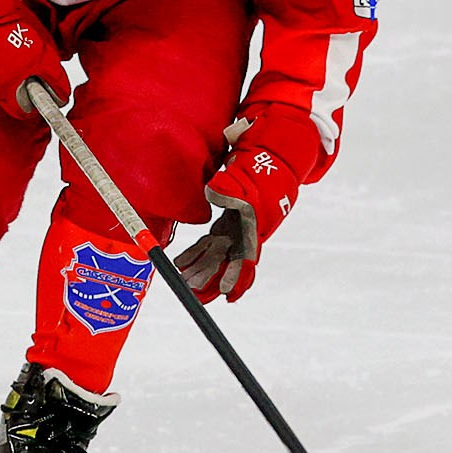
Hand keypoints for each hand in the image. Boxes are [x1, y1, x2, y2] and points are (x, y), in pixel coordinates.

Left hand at [172, 144, 301, 300]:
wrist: (271, 161)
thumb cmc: (260, 171)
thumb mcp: (247, 179)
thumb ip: (229, 189)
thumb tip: (212, 192)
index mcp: (253, 227)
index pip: (245, 257)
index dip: (236, 275)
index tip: (225, 292)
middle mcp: (245, 233)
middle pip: (227, 261)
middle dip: (210, 275)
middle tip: (190, 287)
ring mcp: (236, 230)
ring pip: (217, 255)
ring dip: (201, 268)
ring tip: (183, 280)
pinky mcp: (227, 226)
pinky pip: (211, 244)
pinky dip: (197, 253)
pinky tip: (180, 263)